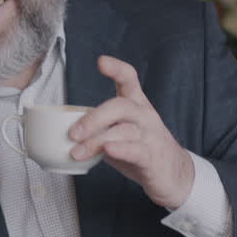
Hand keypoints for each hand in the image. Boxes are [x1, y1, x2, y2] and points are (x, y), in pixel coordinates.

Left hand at [68, 55, 195, 208]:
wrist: (174, 175)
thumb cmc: (141, 150)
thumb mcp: (120, 133)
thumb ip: (98, 128)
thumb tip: (63, 131)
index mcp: (136, 105)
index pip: (129, 79)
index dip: (116, 69)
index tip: (101, 62)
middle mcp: (144, 116)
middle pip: (120, 106)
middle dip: (93, 118)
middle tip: (72, 133)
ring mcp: (150, 136)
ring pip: (123, 131)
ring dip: (96, 141)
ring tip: (77, 152)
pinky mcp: (153, 158)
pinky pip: (136, 150)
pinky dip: (120, 149)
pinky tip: (107, 150)